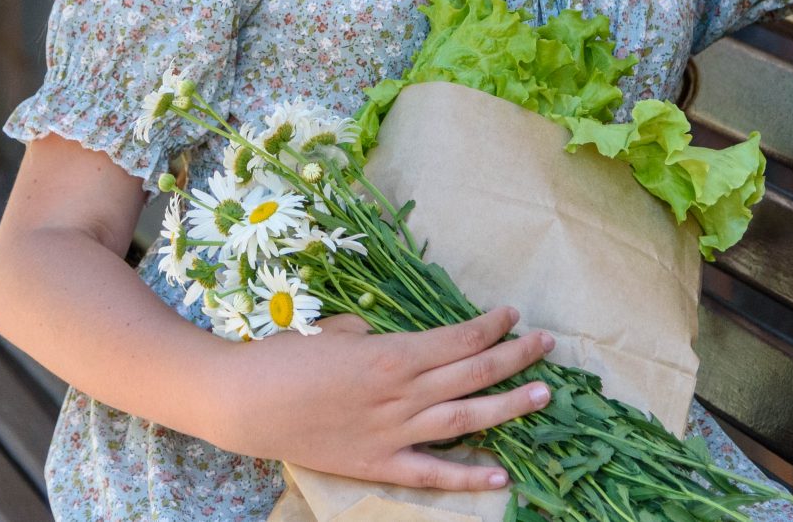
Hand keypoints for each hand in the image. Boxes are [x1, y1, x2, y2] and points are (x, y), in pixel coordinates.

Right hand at [211, 303, 555, 491]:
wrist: (245, 403)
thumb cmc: (286, 357)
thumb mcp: (337, 330)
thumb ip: (377, 335)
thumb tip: (403, 343)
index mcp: (392, 353)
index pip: (458, 339)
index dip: (491, 326)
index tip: (513, 315)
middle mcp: (402, 394)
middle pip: (472, 374)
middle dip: (514, 357)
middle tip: (547, 346)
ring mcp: (393, 433)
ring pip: (464, 419)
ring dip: (508, 407)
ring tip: (543, 396)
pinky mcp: (378, 464)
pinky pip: (431, 472)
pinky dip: (467, 476)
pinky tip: (500, 476)